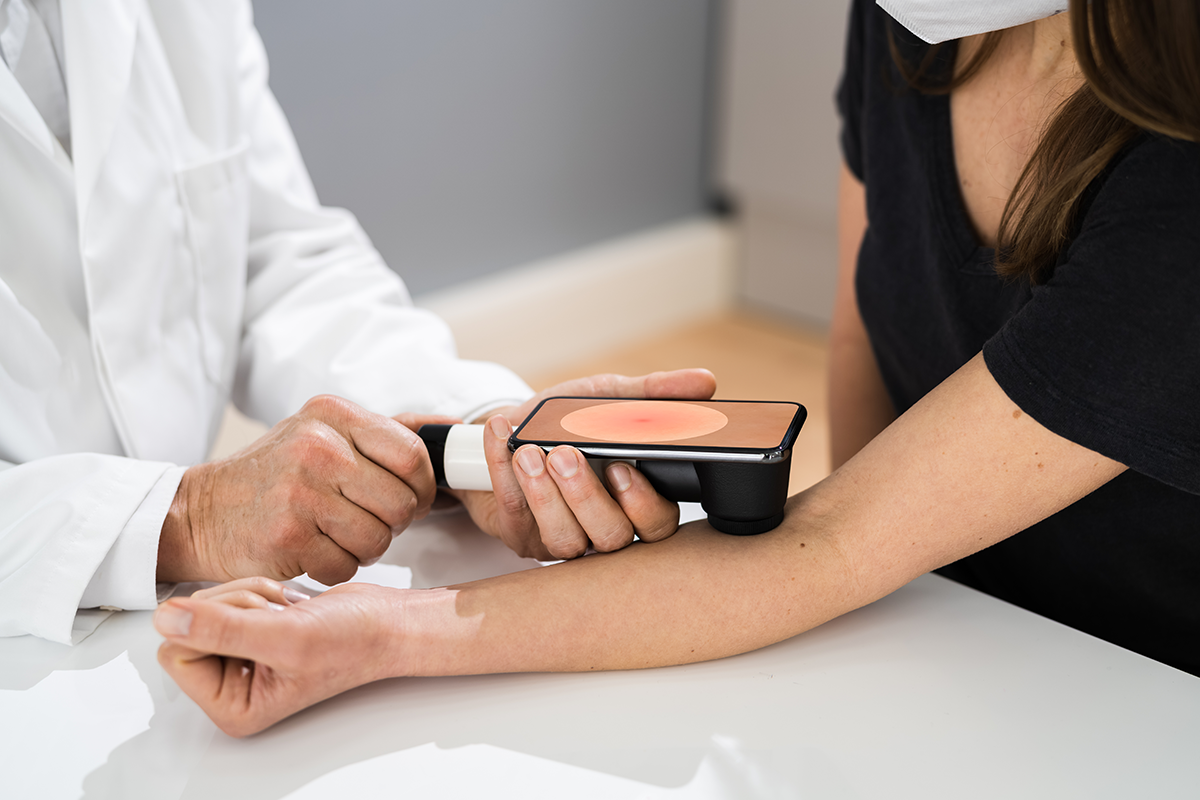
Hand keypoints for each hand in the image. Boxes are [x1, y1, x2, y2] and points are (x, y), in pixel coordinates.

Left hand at [155, 578, 402, 736]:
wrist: (388, 621)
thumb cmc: (353, 641)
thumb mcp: (286, 638)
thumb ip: (222, 630)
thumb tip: (165, 619)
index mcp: (231, 705)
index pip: (175, 652)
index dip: (213, 625)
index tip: (260, 626)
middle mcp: (230, 685)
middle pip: (187, 625)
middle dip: (235, 606)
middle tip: (278, 618)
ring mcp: (240, 657)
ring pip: (207, 605)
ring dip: (251, 595)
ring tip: (288, 612)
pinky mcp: (250, 630)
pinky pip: (229, 594)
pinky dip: (260, 588)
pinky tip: (289, 605)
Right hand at [157, 395, 441, 584]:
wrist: (200, 512)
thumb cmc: (273, 476)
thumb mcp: (323, 433)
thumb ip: (383, 434)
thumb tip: (449, 434)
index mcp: (333, 415)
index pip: (413, 454)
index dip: (422, 487)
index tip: (411, 499)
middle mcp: (318, 447)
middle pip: (402, 502)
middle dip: (393, 523)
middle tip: (366, 521)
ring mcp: (301, 491)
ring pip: (379, 538)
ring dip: (365, 548)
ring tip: (336, 535)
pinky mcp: (287, 536)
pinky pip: (347, 565)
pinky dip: (336, 567)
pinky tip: (313, 551)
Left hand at [457, 369, 716, 559]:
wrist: (511, 429)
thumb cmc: (567, 421)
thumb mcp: (610, 399)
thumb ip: (654, 395)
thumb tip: (705, 383)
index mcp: (634, 502)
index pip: (657, 525)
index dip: (643, 504)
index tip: (623, 467)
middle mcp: (602, 528)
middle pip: (611, 536)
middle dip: (587, 497)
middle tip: (566, 455)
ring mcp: (562, 537)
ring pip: (564, 539)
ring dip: (544, 494)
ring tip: (530, 453)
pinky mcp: (521, 536)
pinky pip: (515, 516)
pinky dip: (504, 472)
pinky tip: (502, 437)